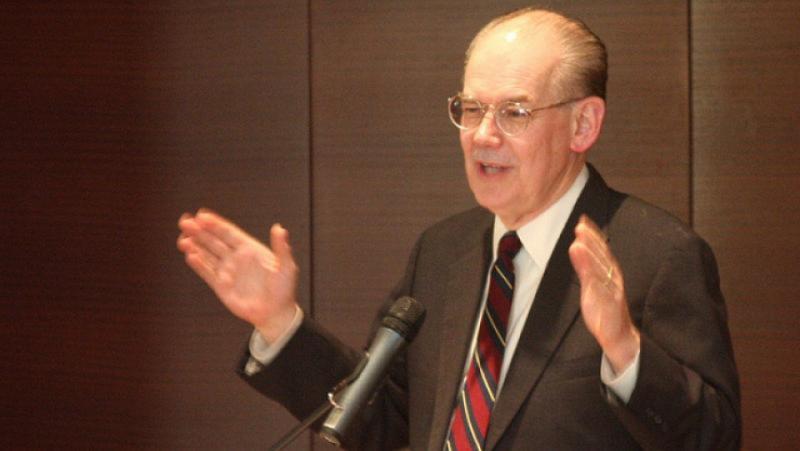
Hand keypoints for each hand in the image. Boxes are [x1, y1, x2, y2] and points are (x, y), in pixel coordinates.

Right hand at [177, 209, 298, 341]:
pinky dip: (198, 264)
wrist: (275, 314)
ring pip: (207, 254)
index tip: (202, 216)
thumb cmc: (284, 290)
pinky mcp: (221, 286)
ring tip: (183, 238)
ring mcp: (228, 271)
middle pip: (214, 240)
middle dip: (200, 231)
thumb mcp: (286, 267)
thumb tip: (280, 229)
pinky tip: (190, 255)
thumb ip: (281, 247)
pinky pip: (207, 272)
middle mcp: (236, 258)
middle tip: (185, 221)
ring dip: (195, 245)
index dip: (216, 224)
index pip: (229, 233)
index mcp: (250, 249)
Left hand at [568, 215, 639, 372]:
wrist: (620, 337)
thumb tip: (577, 243)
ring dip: (591, 259)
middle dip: (592, 242)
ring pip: (602, 274)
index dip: (593, 235)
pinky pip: (603, 296)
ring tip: (578, 245)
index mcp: (610, 273)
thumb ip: (586, 264)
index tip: (582, 220)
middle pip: (603, 258)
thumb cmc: (605, 307)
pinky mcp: (608, 310)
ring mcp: (611, 295)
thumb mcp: (593, 283)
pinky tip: (587, 276)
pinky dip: (595, 285)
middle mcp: (613, 281)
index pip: (602, 251)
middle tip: (580, 227)